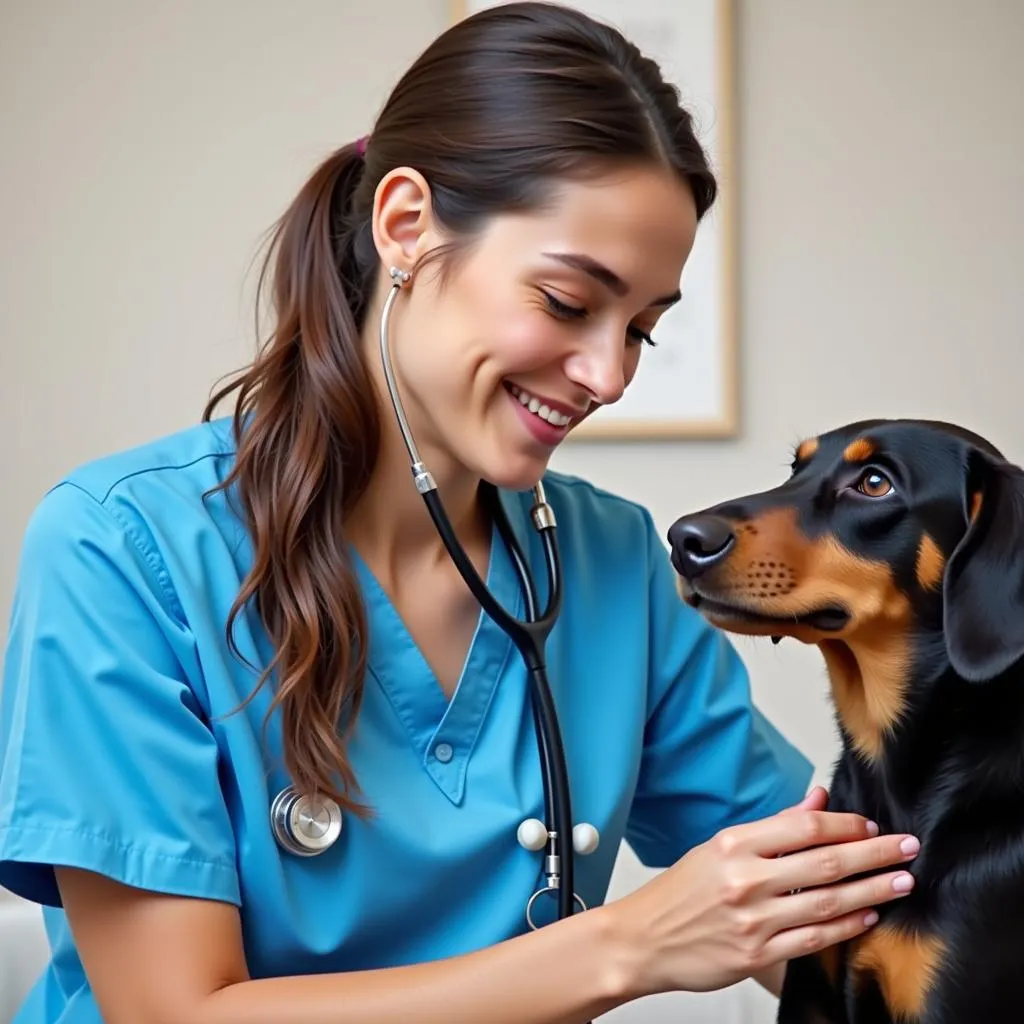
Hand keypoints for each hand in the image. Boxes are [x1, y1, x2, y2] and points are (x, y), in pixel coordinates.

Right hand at [607, 786, 918, 996]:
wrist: (644, 939)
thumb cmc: (681, 892)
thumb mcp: (719, 847)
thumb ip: (773, 826)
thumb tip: (817, 801)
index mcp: (733, 844)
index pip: (804, 827)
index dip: (845, 825)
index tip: (871, 825)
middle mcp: (745, 879)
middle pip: (826, 862)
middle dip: (874, 854)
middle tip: (906, 848)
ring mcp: (753, 919)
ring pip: (828, 902)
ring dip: (872, 891)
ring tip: (901, 882)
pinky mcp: (757, 954)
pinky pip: (814, 939)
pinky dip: (845, 926)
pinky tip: (867, 916)